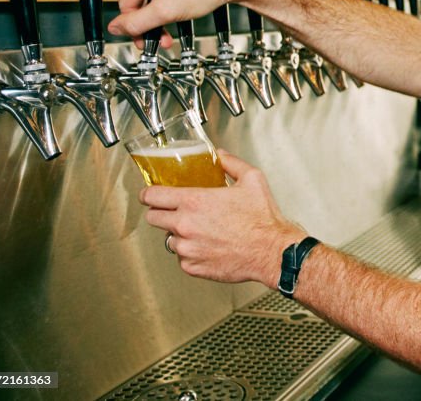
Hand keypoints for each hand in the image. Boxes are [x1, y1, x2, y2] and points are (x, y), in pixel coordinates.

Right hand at [108, 0, 259, 46]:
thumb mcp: (164, 12)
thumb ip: (136, 23)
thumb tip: (115, 28)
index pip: (125, 2)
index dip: (134, 25)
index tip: (141, 40)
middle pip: (137, 1)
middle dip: (148, 24)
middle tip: (156, 41)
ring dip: (157, 19)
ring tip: (167, 34)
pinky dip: (164, 8)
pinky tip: (172, 20)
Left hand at [140, 150, 306, 285]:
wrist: (272, 251)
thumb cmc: (262, 219)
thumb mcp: (252, 180)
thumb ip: (231, 163)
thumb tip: (221, 155)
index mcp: (195, 202)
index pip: (152, 196)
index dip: (148, 194)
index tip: (150, 195)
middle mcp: (185, 225)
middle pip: (153, 218)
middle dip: (160, 212)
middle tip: (174, 211)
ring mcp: (187, 248)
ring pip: (168, 239)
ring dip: (179, 234)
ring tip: (200, 231)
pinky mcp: (193, 266)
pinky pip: (182, 258)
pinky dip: (191, 252)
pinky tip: (208, 246)